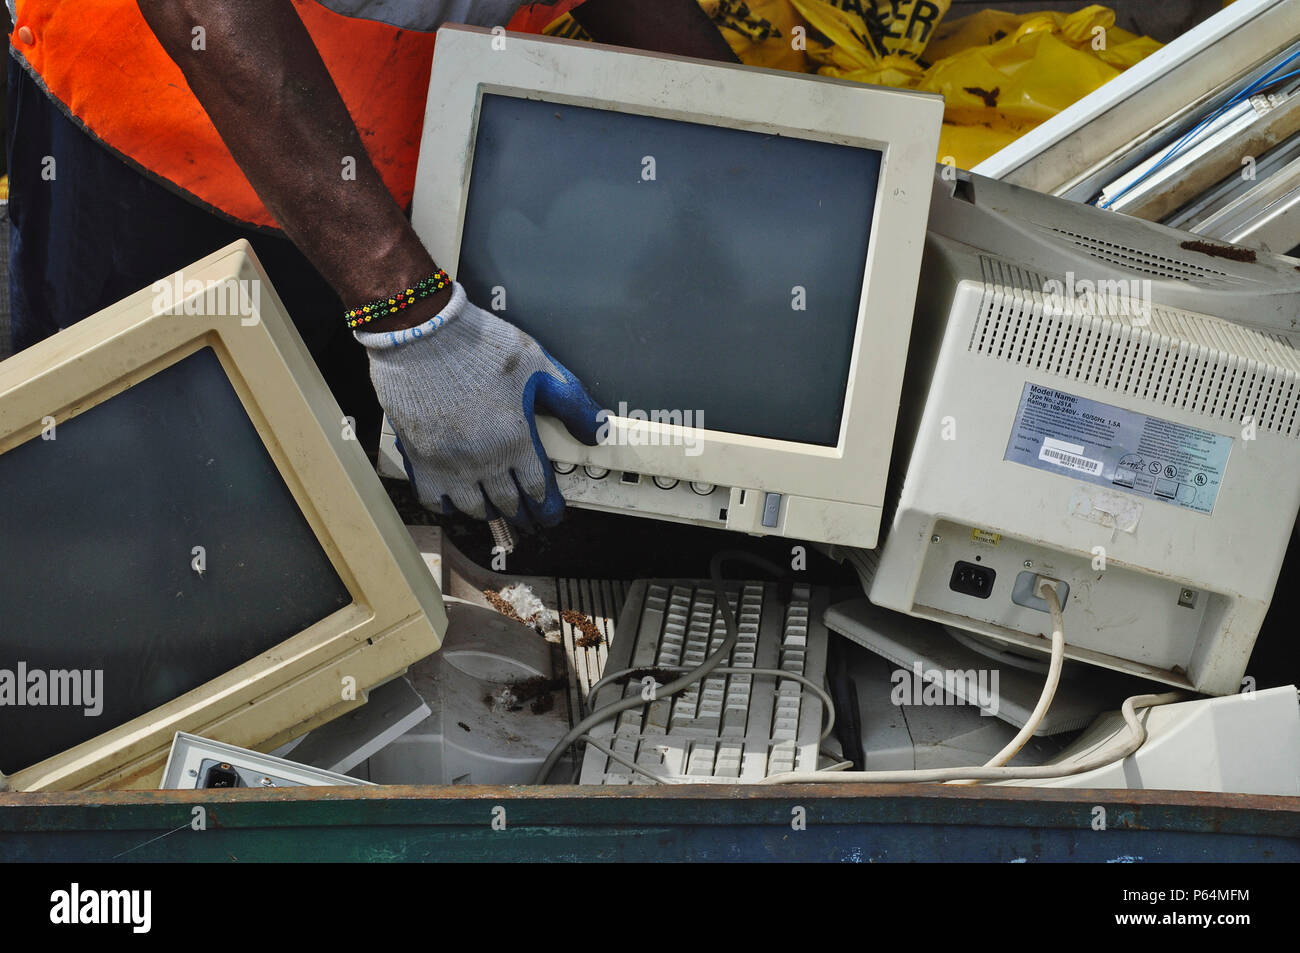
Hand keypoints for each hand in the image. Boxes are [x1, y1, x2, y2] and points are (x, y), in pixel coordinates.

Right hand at [355, 282, 601, 527]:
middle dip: (523, 515)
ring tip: (497, 512)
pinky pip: (434, 499)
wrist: (423, 332)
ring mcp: (449, 464)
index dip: (548, 508)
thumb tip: (597, 431)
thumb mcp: (540, 365)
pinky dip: (447, 505)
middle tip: (528, 519)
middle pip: (509, 504)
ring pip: (474, 507)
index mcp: (516, 441)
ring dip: (490, 513)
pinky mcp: (419, 458)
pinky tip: (455, 501)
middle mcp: (484, 461)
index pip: (539, 491)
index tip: (550, 514)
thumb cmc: (479, 345)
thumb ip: (571, 402)